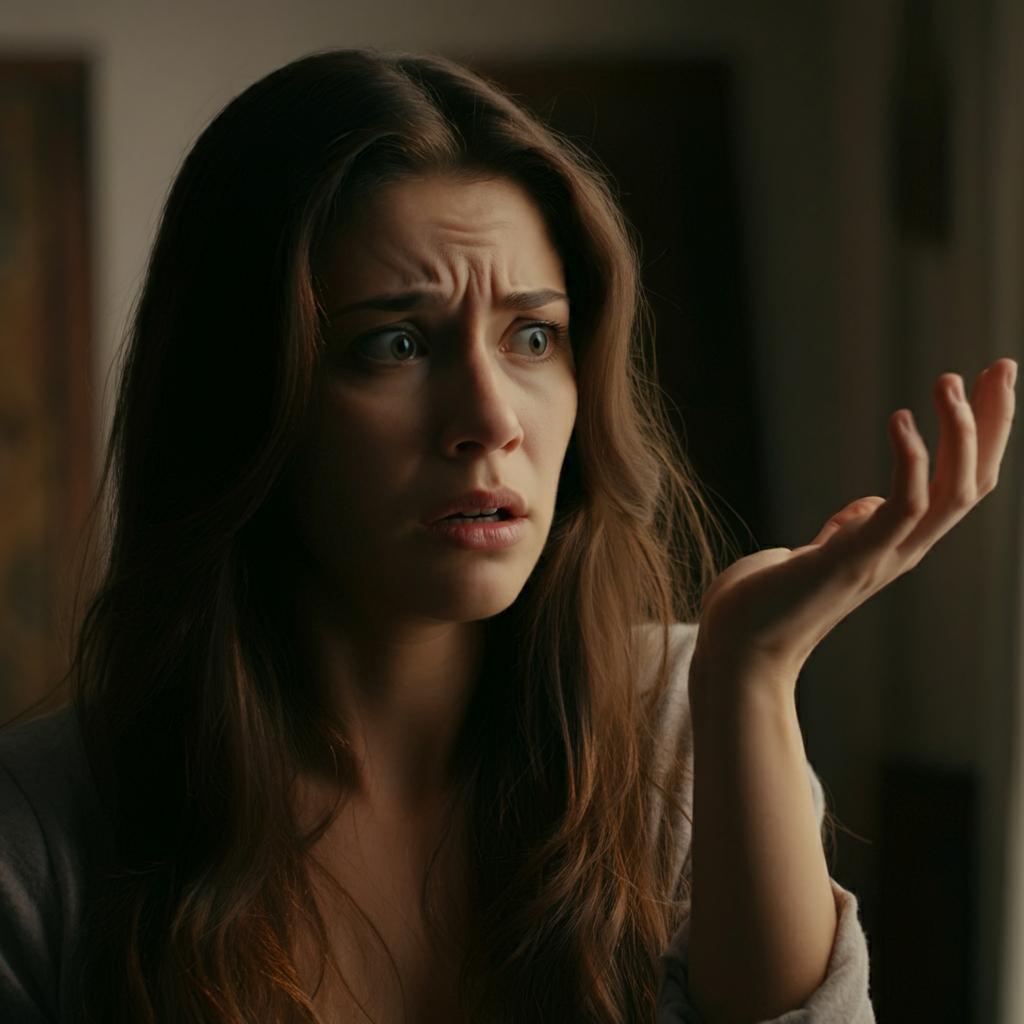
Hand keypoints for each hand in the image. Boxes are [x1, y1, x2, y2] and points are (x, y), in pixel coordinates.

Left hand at [691, 358, 1017, 695]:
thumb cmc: (766, 603)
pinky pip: (905, 506)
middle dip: (992, 423)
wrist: (738, 650)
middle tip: (1002, 366)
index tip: (985, 382)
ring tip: (947, 384)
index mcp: (894, 545)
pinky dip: (911, 461)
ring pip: (954, 493)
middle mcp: (902, 551)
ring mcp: (882, 558)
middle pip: (973, 482)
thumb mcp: (816, 554)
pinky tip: (900, 420)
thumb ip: (847, 531)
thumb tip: (863, 509)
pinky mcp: (854, 560)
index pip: (956, 485)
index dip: (980, 436)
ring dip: (962, 435)